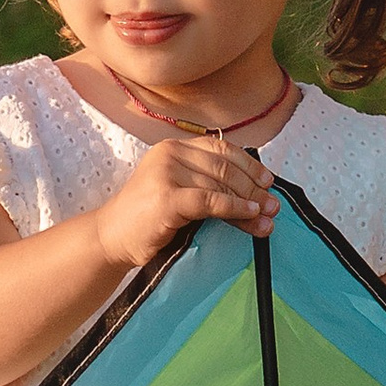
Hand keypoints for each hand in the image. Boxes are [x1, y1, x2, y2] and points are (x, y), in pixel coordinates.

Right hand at [94, 134, 275, 275]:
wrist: (112, 237)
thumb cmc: (148, 219)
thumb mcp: (180, 191)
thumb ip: (209, 183)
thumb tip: (258, 193)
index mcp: (174, 147)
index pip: (221, 148)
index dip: (249, 164)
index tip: (268, 181)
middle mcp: (169, 153)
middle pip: (225, 166)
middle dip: (254, 187)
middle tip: (273, 205)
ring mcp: (166, 173)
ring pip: (221, 183)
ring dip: (250, 202)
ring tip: (267, 217)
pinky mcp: (166, 197)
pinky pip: (210, 200)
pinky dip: (234, 208)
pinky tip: (249, 215)